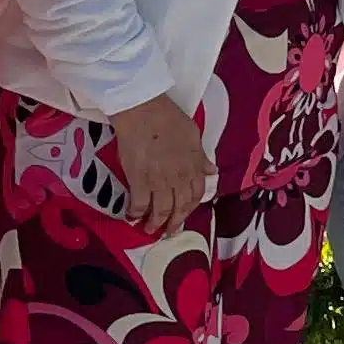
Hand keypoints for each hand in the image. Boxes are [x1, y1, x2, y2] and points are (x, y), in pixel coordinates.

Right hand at [105, 91, 214, 232]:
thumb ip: (201, 157)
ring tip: (150, 229)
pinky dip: (136, 214)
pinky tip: (131, 217)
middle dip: (174, 223)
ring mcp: (159, 181)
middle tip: (167, 231)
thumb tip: (212, 171)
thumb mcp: (193, 136)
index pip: (196, 195)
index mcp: (193, 167)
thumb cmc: (168, 118)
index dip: (190, 208)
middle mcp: (179, 178)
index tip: (184, 214)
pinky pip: (139, 205)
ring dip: (156, 224)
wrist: (144, 111)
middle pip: (180, 208)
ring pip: (161, 211)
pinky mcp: (139, 180)